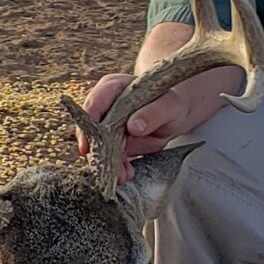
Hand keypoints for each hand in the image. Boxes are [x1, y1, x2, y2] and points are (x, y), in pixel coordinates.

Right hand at [79, 68, 241, 180]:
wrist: (175, 115)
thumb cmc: (170, 103)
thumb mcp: (168, 106)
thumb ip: (152, 113)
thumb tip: (133, 126)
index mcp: (114, 87)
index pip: (95, 103)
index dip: (89, 123)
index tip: (88, 143)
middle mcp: (106, 105)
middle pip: (92, 128)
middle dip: (99, 151)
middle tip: (110, 167)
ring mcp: (107, 125)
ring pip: (99, 146)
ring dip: (108, 163)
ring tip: (122, 176)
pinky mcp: (113, 142)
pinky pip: (110, 156)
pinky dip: (118, 167)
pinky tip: (126, 174)